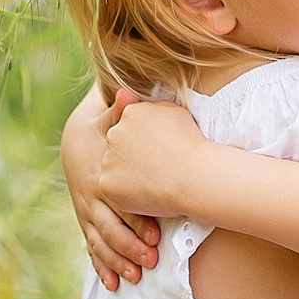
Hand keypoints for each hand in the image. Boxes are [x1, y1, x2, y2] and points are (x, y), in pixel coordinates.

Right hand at [67, 89, 160, 290]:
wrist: (76, 140)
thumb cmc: (100, 130)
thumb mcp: (107, 119)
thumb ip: (121, 111)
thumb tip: (127, 91)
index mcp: (100, 178)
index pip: (120, 203)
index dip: (137, 221)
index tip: (156, 235)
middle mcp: (91, 199)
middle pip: (109, 229)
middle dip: (129, 248)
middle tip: (150, 262)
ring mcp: (86, 213)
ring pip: (100, 243)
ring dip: (117, 262)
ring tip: (135, 278)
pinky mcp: (86, 221)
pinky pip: (91, 248)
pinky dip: (101, 266)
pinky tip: (111, 285)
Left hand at [95, 93, 211, 230]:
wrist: (192, 175)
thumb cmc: (190, 144)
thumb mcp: (176, 112)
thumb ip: (155, 108)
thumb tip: (144, 106)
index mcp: (130, 113)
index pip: (131, 126)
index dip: (145, 140)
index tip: (160, 149)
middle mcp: (114, 133)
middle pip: (119, 145)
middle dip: (133, 155)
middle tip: (156, 166)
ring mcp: (108, 159)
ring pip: (114, 167)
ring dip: (128, 174)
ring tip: (154, 180)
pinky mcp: (106, 182)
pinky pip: (113, 187)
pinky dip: (126, 192)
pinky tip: (146, 192)